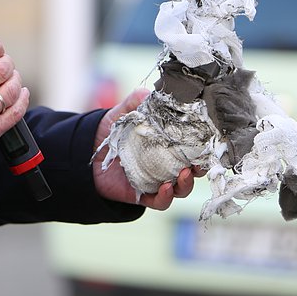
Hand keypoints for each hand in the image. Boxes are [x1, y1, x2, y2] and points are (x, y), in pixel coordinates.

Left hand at [92, 88, 203, 209]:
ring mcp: (156, 181)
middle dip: (199, 169)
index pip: (192, 149)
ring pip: (180, 189)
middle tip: (199, 162)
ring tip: (184, 174)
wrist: (88, 149)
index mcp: (168, 145)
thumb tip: (151, 93)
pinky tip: (166, 188)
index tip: (208, 143)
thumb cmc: (114, 130)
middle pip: (192, 171)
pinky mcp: (143, 195)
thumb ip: (138, 100)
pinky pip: (159, 202)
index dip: (202, 148)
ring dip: (186, 183)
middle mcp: (166, 165)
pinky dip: (166, 197)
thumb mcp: (126, 112)